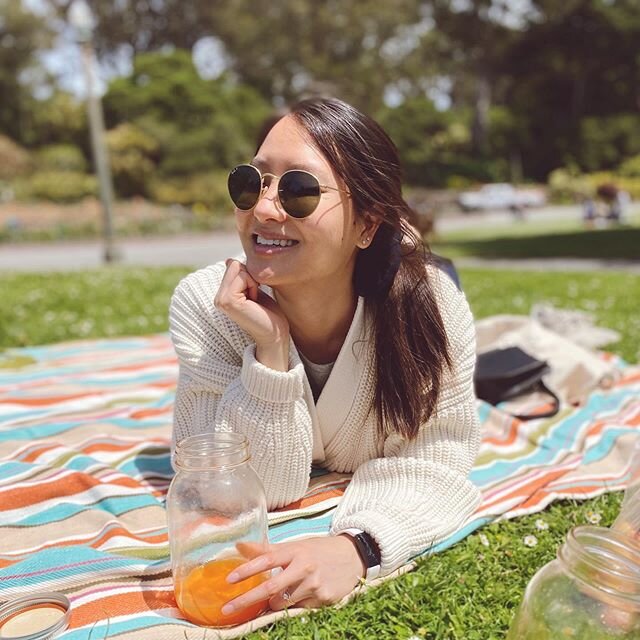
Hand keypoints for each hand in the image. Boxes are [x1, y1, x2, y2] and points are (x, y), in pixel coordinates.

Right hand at [214, 259, 289, 369]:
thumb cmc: (269, 314)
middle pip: (235, 265)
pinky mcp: (228, 301)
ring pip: (239, 269)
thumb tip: (228, 261)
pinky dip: (253, 286)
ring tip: (255, 301)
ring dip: (253, 282)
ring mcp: (221, 300)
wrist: (275, 334)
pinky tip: (255, 302)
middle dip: (251, 277)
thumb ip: (242, 276)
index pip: (234, 265)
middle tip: (256, 298)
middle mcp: (218, 297)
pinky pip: (243, 276)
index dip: (250, 276)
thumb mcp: (254, 290)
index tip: (255, 295)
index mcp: (223, 295)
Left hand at [221, 536, 364, 614]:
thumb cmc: (318, 551)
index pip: (266, 559)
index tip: (229, 580)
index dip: (246, 569)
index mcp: (295, 551)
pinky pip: (298, 610)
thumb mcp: (295, 546)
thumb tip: (240, 546)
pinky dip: (292, 608)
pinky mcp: (323, 600)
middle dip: (247, 599)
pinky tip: (298, 598)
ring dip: (272, 604)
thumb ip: (268, 549)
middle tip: (227, 608)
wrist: (352, 556)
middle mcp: (304, 567)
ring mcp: (314, 585)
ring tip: (273, 599)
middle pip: (270, 587)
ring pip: (282, 603)